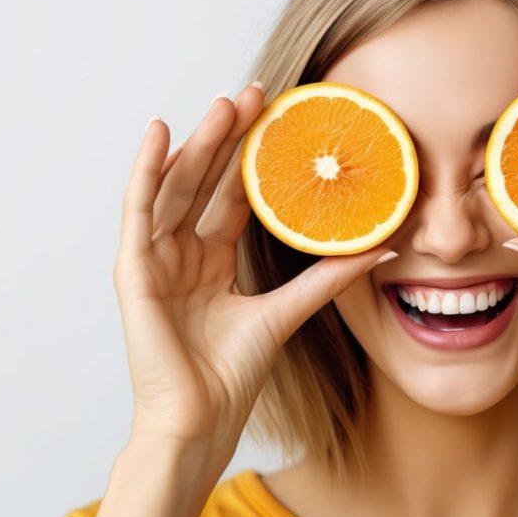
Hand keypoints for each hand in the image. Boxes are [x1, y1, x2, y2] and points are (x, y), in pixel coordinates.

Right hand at [114, 83, 395, 467]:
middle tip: (256, 94)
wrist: (200, 422)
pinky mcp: (133, 271)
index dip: (255, 159)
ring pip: (176, 187)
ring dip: (198, 144)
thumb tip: (384, 247)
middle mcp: (181, 255)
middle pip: (205, 183)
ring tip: (225, 105)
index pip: (233, 198)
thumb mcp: (287, 312)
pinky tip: (160, 134)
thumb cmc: (233, 377)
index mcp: (211, 263)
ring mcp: (154, 260)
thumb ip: (328, 277)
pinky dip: (146, 171)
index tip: (280, 120)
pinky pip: (138, 211)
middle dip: (229, 137)